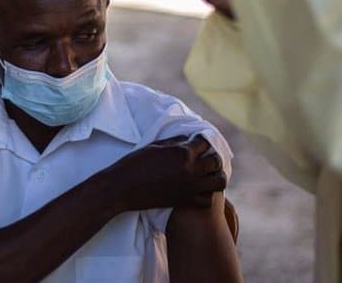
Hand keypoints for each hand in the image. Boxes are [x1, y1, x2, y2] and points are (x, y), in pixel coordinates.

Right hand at [104, 134, 226, 211]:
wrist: (122, 188)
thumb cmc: (135, 163)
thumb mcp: (155, 146)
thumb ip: (176, 142)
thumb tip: (189, 139)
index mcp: (182, 153)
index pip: (205, 143)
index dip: (202, 141)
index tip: (196, 143)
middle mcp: (190, 170)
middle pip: (216, 161)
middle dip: (212, 157)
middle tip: (203, 158)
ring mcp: (189, 187)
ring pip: (219, 182)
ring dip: (216, 176)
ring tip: (206, 174)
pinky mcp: (184, 201)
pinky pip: (207, 200)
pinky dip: (207, 194)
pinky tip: (198, 189)